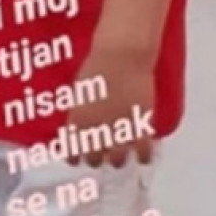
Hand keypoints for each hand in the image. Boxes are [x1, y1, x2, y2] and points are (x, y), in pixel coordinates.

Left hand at [63, 43, 155, 169]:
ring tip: (119, 160)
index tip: (74, 160)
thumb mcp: (80, 87)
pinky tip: (143, 157)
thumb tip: (78, 118)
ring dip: (117, 160)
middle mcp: (96, 127)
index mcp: (78, 118)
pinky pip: (143, 150)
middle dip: (95, 159)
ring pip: (117, 159)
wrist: (122, 55)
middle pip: (94, 157)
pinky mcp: (140, 125)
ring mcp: (119, 128)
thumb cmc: (99, 62)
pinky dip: (143, 156)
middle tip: (98, 158)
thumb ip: (79, 107)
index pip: (72, 147)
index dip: (73, 156)